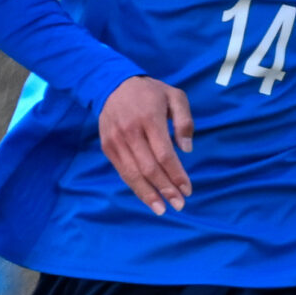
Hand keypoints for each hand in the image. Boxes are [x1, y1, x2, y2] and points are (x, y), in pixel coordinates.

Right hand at [98, 76, 193, 213]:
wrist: (113, 84)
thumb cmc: (150, 92)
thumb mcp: (175, 96)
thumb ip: (184, 121)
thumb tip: (187, 150)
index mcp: (149, 118)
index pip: (164, 154)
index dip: (176, 174)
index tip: (188, 189)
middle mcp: (130, 131)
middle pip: (149, 168)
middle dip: (165, 189)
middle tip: (179, 205)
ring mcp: (116, 141)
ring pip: (133, 174)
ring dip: (149, 194)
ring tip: (162, 209)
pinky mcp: (107, 147)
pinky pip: (122, 171)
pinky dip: (135, 187)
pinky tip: (147, 197)